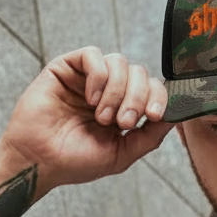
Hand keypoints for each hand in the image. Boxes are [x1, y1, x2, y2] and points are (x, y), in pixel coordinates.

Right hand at [0, 47, 173, 195]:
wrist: (40, 161)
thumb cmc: (76, 162)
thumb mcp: (122, 154)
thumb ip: (149, 136)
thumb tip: (176, 117)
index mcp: (124, 109)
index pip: (153, 89)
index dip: (159, 98)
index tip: (152, 116)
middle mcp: (109, 90)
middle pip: (140, 73)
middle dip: (137, 98)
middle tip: (120, 123)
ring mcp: (89, 77)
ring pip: (120, 62)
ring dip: (116, 91)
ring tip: (101, 117)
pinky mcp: (67, 67)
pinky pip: (94, 55)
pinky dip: (98, 77)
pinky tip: (89, 99)